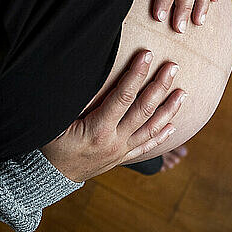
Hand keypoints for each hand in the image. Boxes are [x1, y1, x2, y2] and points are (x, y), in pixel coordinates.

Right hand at [40, 50, 185, 182]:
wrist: (49, 176)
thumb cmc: (49, 144)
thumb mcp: (54, 121)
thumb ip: (70, 100)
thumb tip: (80, 75)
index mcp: (97, 129)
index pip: (122, 96)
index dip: (136, 74)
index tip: (146, 55)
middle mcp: (114, 141)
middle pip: (143, 110)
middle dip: (160, 86)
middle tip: (173, 67)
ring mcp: (120, 151)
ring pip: (150, 129)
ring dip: (168, 110)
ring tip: (183, 93)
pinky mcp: (120, 157)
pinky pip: (145, 147)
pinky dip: (160, 136)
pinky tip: (173, 126)